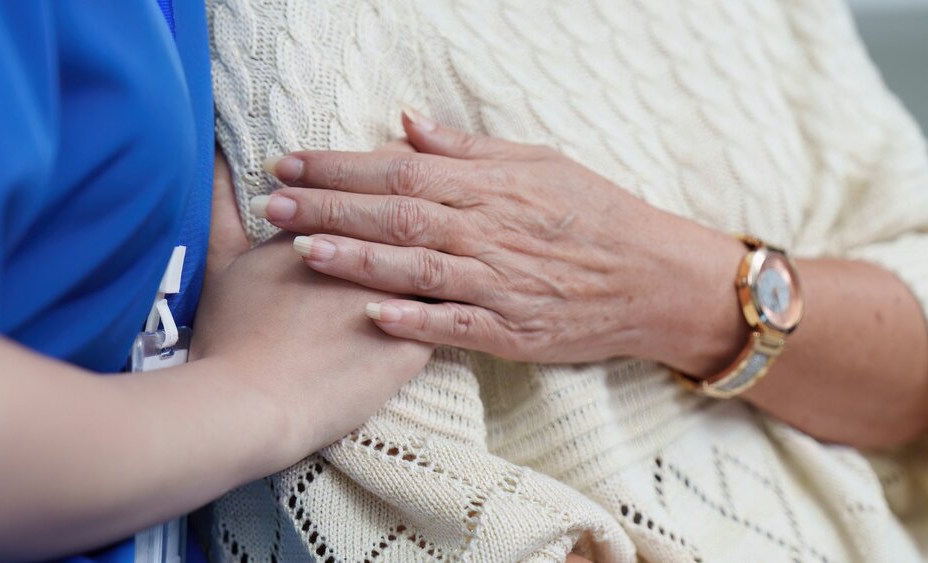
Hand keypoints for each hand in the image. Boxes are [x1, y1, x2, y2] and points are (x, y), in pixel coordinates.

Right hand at [193, 148, 433, 455]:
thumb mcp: (220, 262)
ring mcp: (398, 300)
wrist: (255, 403)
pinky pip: (450, 313)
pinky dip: (456, 300)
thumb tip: (217, 160)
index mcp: (328, 229)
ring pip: (437, 259)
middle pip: (408, 214)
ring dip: (445, 246)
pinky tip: (463, 293)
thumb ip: (223, 207)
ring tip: (451, 239)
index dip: (373, 176)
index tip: (383, 167)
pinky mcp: (417, 342)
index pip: (364, 185)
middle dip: (419, 200)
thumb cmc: (232, 335)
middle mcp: (371, 257)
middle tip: (426, 197)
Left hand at [254, 109, 746, 372]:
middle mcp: (487, 230)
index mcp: (490, 186)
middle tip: (274, 202)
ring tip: (302, 248)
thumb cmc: (596, 214)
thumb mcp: (539, 162)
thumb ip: (468, 147)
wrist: (653, 277)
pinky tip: (369, 316)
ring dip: (357, 258)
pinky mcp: (510, 330)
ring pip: (416, 266)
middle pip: (396, 213)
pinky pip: (455, 325)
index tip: (291, 163)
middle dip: (329, 206)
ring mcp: (498, 283)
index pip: (399, 168)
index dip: (339, 165)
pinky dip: (413, 320)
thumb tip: (407, 123)